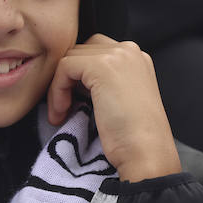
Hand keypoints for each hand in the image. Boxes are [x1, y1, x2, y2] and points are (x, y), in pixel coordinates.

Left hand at [47, 35, 181, 181]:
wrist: (146, 152)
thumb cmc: (132, 136)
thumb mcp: (119, 99)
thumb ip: (102, 82)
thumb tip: (71, 79)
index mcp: (136, 58)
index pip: (94, 52)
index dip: (77, 76)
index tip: (72, 103)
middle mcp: (129, 50)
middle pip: (80, 50)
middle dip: (67, 78)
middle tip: (63, 107)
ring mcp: (117, 55)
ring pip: (69, 58)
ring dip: (59, 87)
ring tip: (61, 114)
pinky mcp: (102, 66)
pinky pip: (64, 67)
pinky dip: (57, 90)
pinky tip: (62, 112)